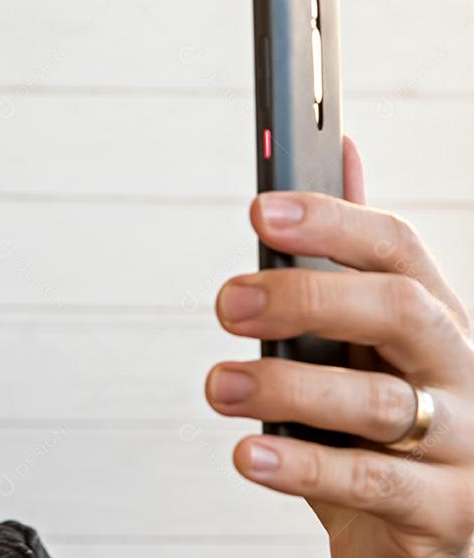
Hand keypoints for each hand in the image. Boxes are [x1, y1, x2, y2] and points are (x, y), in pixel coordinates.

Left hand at [206, 137, 473, 556]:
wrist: (418, 534)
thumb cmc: (382, 427)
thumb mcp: (371, 341)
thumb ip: (353, 260)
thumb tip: (340, 150)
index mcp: (436, 320)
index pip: (399, 249)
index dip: (332, 220)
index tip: (262, 210)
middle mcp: (460, 370)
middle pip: (398, 308)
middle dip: (305, 296)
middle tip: (227, 303)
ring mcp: (461, 442)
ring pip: (379, 400)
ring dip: (284, 387)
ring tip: (219, 384)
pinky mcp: (444, 511)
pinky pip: (371, 483)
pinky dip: (302, 468)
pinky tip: (251, 456)